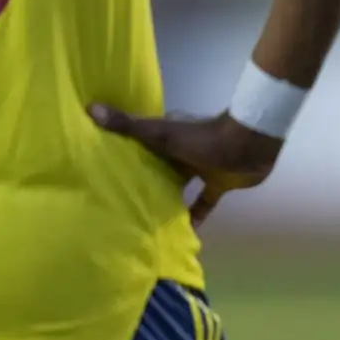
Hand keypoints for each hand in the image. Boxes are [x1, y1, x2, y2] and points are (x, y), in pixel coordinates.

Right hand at [89, 105, 280, 223]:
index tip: (105, 173)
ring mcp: (201, 168)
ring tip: (148, 222)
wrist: (248, 146)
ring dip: (169, 201)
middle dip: (145, 183)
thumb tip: (91, 108)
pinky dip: (196, 215)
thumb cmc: (202, 138)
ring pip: (180, 187)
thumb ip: (129, 125)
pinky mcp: (218, 184)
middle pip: (159, 169)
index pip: (141, 146)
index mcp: (166, 138)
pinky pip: (203, 202)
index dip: (125, 157)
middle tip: (123, 205)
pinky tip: (185, 231)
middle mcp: (181, 152)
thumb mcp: (161, 133)